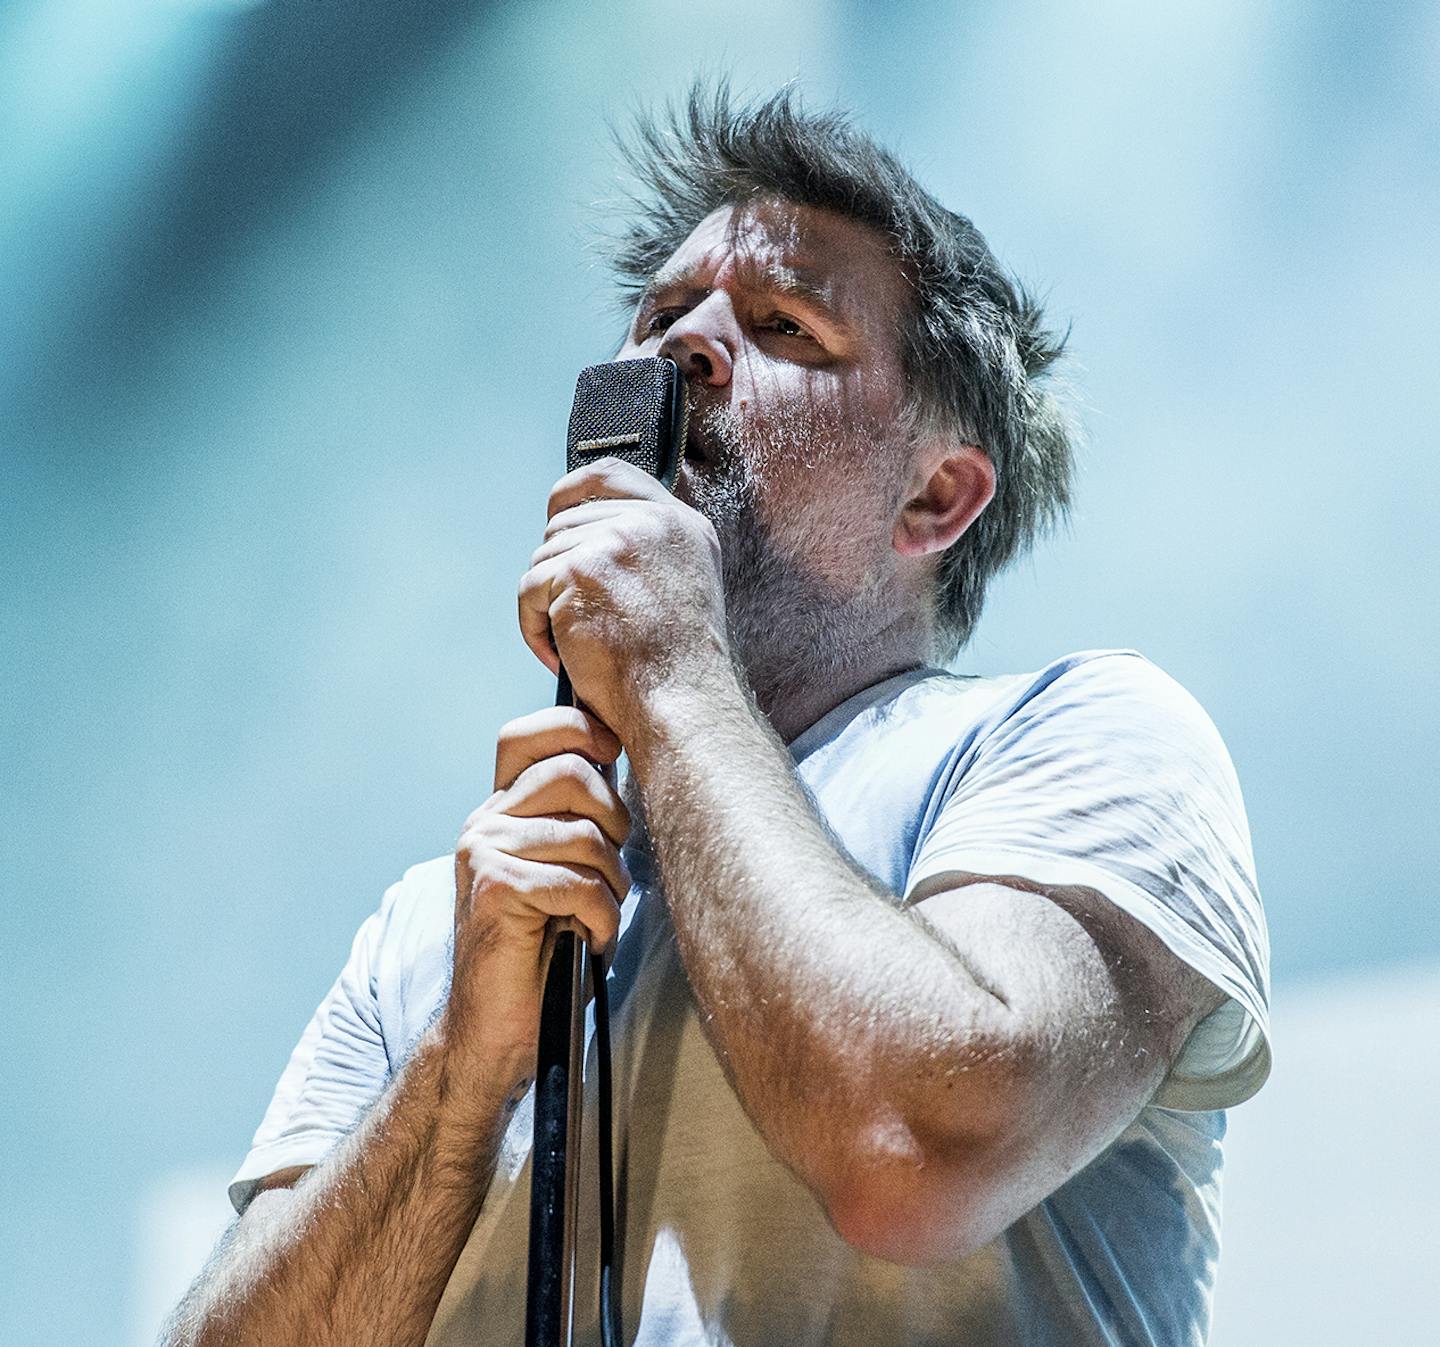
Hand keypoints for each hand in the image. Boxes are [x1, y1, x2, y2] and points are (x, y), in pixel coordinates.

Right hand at [444, 706, 630, 1085]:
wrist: (494, 1029)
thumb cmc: (544, 952)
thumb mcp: (564, 871)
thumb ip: (578, 820)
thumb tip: (627, 763)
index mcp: (501, 811)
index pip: (530, 734)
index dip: (578, 730)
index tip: (613, 753)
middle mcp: (485, 822)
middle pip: (573, 773)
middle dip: (614, 822)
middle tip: (611, 872)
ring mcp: (484, 853)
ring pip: (585, 835)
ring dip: (612, 883)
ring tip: (598, 915)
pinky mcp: (494, 890)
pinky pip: (579, 884)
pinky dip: (601, 917)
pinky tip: (590, 938)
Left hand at [518, 457, 729, 736]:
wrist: (682, 702)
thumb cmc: (678, 669)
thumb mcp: (683, 588)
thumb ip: (647, 552)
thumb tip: (588, 536)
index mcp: (682, 525)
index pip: (612, 475)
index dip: (573, 492)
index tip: (554, 514)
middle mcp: (653, 523)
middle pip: (566, 522)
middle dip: (558, 572)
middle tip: (575, 620)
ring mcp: (617, 541)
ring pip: (544, 557)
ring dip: (547, 605)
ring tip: (575, 646)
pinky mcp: (581, 569)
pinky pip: (530, 589)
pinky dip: (534, 628)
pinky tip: (561, 658)